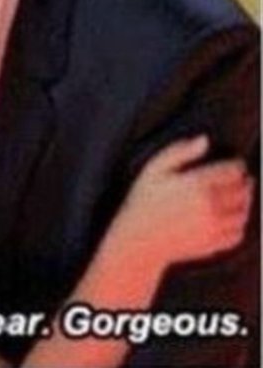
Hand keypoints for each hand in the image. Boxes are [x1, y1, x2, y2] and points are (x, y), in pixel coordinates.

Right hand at [110, 136, 252, 269]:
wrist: (137, 239)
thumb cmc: (143, 201)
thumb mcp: (154, 169)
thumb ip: (179, 151)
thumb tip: (204, 140)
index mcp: (197, 184)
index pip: (232, 171)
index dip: (238, 164)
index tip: (237, 162)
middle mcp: (210, 206)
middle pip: (242, 191)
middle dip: (245, 182)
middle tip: (243, 178)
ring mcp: (213, 227)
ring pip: (243, 212)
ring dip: (246, 202)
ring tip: (241, 196)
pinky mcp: (213, 244)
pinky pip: (238, 234)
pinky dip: (241, 225)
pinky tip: (234, 218)